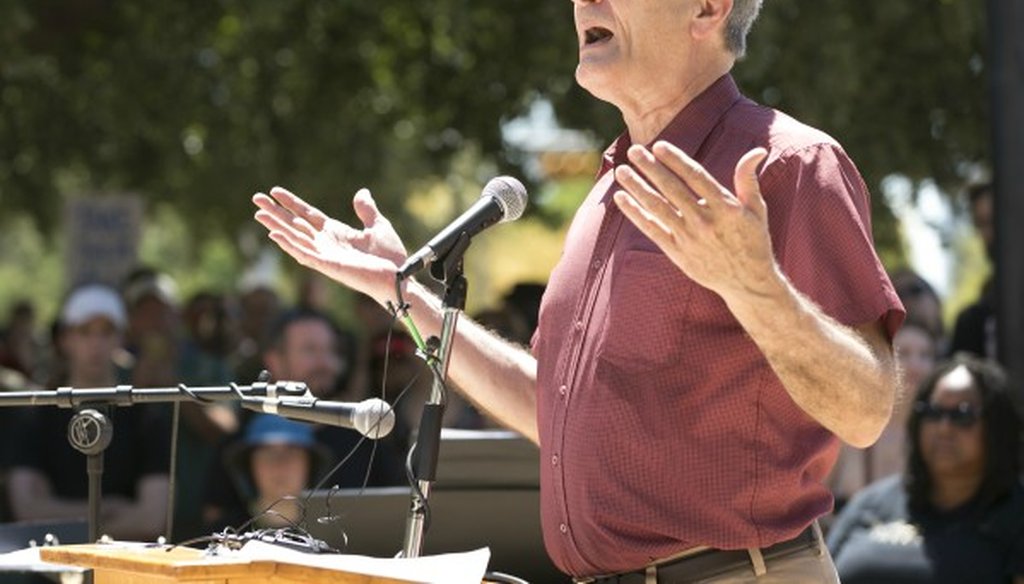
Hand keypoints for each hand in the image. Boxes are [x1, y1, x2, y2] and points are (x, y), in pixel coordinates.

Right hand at [252, 187, 407, 303]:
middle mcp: (325, 243)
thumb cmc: (389, 256)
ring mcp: (325, 255)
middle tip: (256, 198)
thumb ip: (366, 210)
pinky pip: (304, 254)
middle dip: (275, 212)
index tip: (274, 191)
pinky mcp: (329, 265)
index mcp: (335, 233)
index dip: (291, 203)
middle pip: (295, 224)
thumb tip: (361, 192)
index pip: (307, 214)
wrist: (399, 276)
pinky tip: (274, 234)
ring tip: (258, 214)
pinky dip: (289, 244)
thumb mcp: (377, 226)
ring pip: (295, 237)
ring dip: (277, 226)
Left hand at [613, 142, 779, 299]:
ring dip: (637, 187)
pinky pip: (651, 229)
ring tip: (621, 171)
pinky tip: (621, 198)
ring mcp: (688, 237)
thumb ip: (749, 179)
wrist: (747, 282)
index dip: (676, 160)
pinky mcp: (677, 253)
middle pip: (672, 189)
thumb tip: (757, 150)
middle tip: (634, 151)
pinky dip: (635, 213)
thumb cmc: (753, 241)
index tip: (659, 145)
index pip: (696, 177)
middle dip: (651, 168)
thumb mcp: (756, 210)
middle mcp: (704, 221)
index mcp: (725, 207)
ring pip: (657, 208)